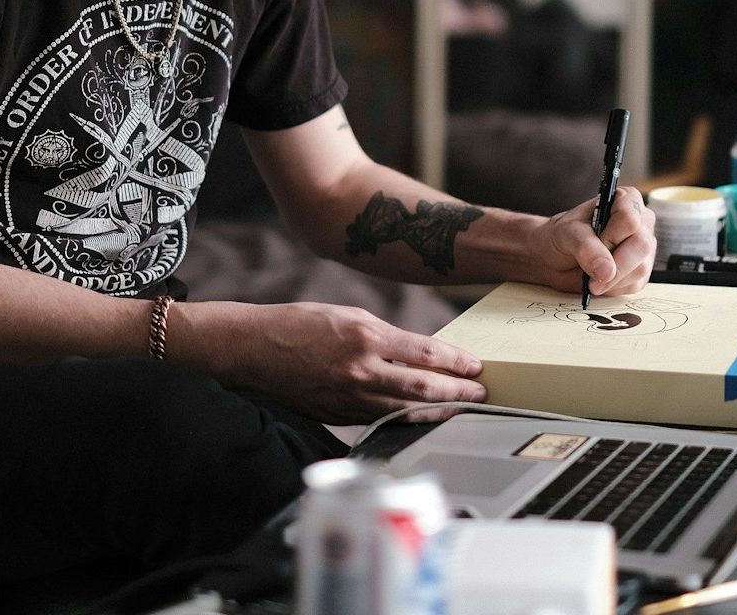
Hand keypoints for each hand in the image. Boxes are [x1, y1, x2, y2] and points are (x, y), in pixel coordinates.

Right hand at [235, 302, 486, 424]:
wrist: (256, 348)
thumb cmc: (303, 324)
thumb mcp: (351, 316)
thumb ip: (386, 337)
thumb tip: (420, 355)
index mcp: (366, 336)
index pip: (424, 353)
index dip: (455, 362)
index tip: (475, 366)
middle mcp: (361, 369)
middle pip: (422, 388)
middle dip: (457, 392)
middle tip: (481, 394)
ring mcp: (349, 397)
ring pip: (405, 411)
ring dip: (438, 411)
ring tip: (461, 409)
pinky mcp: (338, 415)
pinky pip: (381, 419)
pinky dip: (406, 419)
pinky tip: (423, 418)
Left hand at [534, 186, 655, 297]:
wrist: (556, 258)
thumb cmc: (563, 236)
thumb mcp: (567, 234)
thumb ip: (586, 248)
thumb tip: (608, 271)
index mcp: (626, 200)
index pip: (630, 218)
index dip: (611, 237)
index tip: (594, 245)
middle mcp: (641, 222)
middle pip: (641, 245)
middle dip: (614, 265)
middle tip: (591, 275)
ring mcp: (644, 247)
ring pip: (640, 268)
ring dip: (611, 280)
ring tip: (590, 277)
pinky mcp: (641, 270)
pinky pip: (635, 284)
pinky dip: (613, 288)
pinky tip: (599, 281)